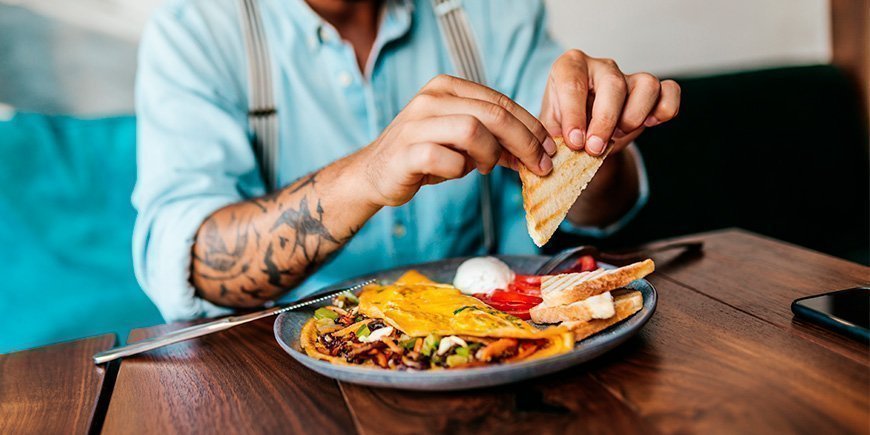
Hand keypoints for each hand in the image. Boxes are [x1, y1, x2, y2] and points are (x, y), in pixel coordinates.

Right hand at [355, 74, 556, 206]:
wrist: (375, 173)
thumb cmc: (424, 156)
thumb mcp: (463, 142)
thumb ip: (496, 140)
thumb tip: (539, 153)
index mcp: (446, 87)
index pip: (500, 101)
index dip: (530, 126)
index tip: (548, 150)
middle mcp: (431, 98)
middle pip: (493, 114)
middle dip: (524, 142)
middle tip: (539, 166)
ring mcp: (416, 123)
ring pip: (472, 130)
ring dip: (490, 154)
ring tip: (487, 168)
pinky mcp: (406, 152)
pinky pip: (448, 160)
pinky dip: (461, 170)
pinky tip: (457, 173)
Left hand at [541, 49, 680, 154]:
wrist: (583, 132)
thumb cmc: (565, 126)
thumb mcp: (550, 129)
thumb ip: (552, 136)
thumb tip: (556, 151)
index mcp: (570, 67)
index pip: (573, 84)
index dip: (574, 115)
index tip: (575, 142)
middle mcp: (600, 66)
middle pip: (612, 85)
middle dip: (605, 122)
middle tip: (594, 149)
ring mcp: (628, 75)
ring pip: (646, 85)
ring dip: (634, 117)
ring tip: (618, 134)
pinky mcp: (651, 88)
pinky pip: (669, 91)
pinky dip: (665, 109)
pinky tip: (650, 123)